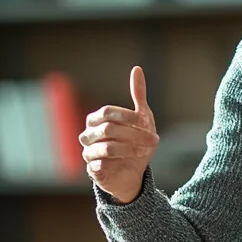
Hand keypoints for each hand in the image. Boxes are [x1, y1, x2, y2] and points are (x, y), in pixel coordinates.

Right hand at [81, 66, 158, 203]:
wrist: (134, 173)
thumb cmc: (135, 142)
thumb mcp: (141, 117)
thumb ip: (138, 94)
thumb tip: (137, 68)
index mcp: (95, 120)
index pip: (107, 112)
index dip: (127, 116)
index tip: (146, 121)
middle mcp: (88, 135)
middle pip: (108, 129)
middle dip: (134, 134)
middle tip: (153, 139)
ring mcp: (88, 153)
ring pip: (106, 147)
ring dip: (130, 148)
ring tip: (144, 151)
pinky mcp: (93, 171)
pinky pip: (102, 164)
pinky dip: (120, 161)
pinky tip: (132, 161)